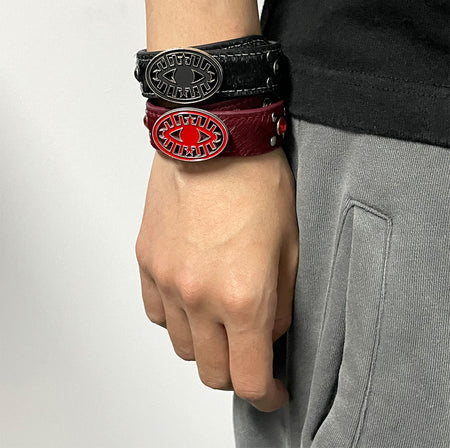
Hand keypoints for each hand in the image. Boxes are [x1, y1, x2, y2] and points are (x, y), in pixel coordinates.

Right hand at [135, 146, 298, 411]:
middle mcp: (199, 296)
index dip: (267, 394)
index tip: (273, 390)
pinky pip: (157, 314)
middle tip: (250, 353)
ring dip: (205, 345)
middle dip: (237, 372)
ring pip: (181, 347)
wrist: (214, 139)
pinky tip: (193, 297)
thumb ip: (280, 304)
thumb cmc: (257, 181)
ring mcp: (167, 280)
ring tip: (222, 319)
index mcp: (243, 296)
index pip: (249, 378)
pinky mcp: (147, 261)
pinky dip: (177, 318)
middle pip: (211, 372)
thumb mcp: (290, 247)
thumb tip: (269, 334)